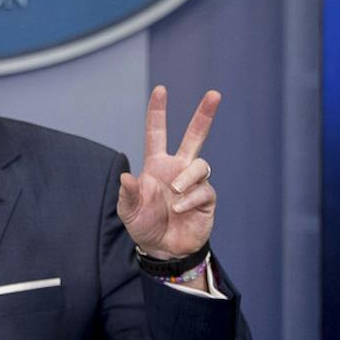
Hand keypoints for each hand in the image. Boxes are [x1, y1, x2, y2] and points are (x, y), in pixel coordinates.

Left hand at [117, 85, 218, 261]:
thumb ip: (128, 194)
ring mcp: (194, 183)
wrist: (163, 250)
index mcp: (157, 165)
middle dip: (204, 115)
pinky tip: (179, 209)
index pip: (157, 133)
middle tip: (215, 94)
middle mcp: (178, 169)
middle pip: (195, 136)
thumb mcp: (128, 211)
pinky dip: (190, 199)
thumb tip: (125, 177)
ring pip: (201, 165)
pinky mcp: (206, 199)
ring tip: (175, 193)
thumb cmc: (144, 225)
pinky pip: (204, 191)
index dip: (158, 112)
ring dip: (187, 177)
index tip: (160, 90)